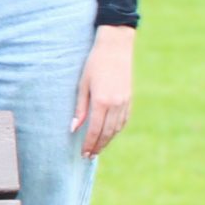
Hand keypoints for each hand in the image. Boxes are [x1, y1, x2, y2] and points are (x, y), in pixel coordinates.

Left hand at [73, 26, 135, 158]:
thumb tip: (74, 128)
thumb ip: (80, 108)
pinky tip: (110, 134)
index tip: (83, 153)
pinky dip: (117, 130)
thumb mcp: (82, 85)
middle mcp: (116, 104)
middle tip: (89, 156)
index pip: (94, 130)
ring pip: (117, 128)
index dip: (89, 143)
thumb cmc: (94, 64)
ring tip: (98, 148)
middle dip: (98, 146)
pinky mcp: (129, 98)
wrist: (116, 48)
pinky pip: (124, 120)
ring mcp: (125, 102)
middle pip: (107, 132)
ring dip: (107, 140)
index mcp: (102, 101)